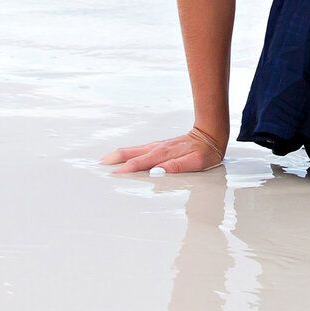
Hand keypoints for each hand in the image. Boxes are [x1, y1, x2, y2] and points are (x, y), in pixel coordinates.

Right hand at [100, 127, 224, 174]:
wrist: (210, 135)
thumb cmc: (204, 153)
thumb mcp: (195, 163)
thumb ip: (176, 167)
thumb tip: (157, 172)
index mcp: (163, 154)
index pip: (140, 163)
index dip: (126, 169)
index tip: (113, 175)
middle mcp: (158, 148)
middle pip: (131, 153)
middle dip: (115, 159)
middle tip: (99, 164)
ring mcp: (158, 145)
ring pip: (134, 149)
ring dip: (118, 154)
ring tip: (105, 159)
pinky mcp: (160, 145)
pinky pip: (140, 148)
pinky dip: (128, 151)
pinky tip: (124, 154)